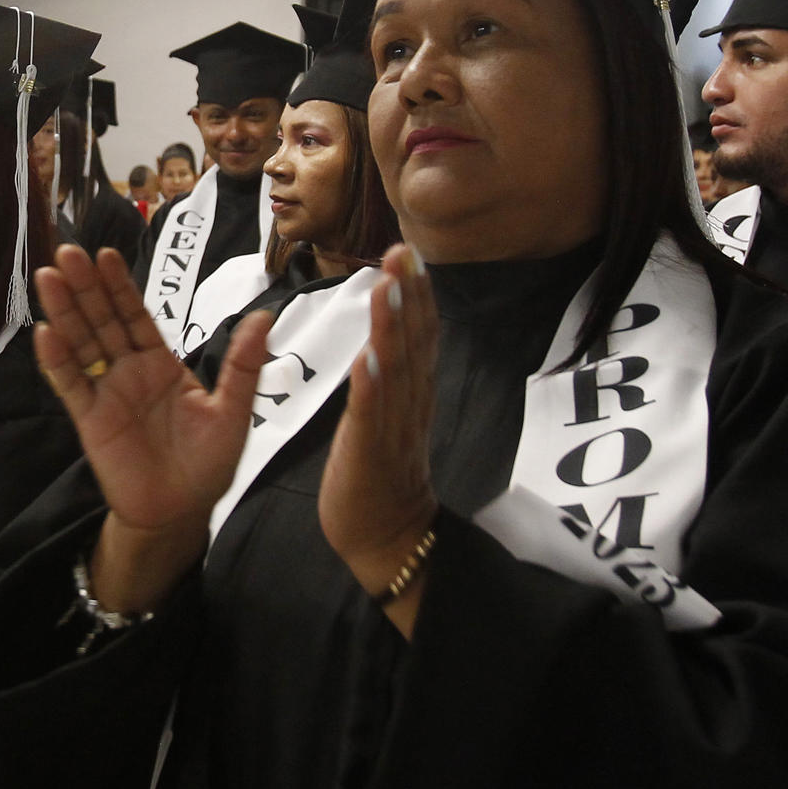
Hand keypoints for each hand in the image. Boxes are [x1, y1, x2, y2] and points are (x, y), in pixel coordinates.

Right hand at [34, 245, 273, 611]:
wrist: (181, 512)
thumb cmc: (208, 464)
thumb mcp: (233, 411)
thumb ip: (243, 364)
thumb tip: (265, 316)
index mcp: (161, 363)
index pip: (136, 315)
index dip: (120, 286)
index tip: (106, 253)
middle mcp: (128, 371)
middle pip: (103, 320)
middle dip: (86, 286)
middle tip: (69, 251)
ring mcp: (106, 393)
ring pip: (82, 344)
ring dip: (65, 311)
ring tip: (49, 277)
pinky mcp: (90, 419)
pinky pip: (70, 385)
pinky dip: (57, 360)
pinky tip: (46, 332)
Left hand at [319, 246, 438, 632]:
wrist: (389, 538)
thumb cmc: (381, 474)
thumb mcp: (389, 415)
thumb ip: (392, 376)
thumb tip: (388, 335)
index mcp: (412, 394)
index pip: (420, 335)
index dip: (416, 293)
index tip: (407, 252)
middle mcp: (409, 404)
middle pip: (414, 342)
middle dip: (407, 294)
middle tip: (401, 250)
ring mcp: (392, 427)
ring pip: (396, 368)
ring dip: (392, 326)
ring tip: (387, 286)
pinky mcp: (371, 452)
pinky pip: (373, 414)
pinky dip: (372, 385)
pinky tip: (367, 357)